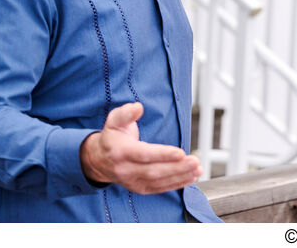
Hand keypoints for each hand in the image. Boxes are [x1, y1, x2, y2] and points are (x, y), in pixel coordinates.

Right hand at [80, 102, 202, 193]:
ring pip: (159, 181)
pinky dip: (177, 184)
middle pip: (154, 171)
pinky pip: (160, 188)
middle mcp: (126, 169)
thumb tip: (138, 108)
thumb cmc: (112, 137)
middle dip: (177, 167)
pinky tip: (191, 178)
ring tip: (197, 169)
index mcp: (121, 152)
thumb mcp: (114, 120)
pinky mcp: (140, 188)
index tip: (180, 152)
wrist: (98, 160)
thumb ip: (126, 113)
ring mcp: (133, 181)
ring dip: (181, 176)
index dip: (163, 155)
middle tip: (195, 161)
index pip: (144, 155)